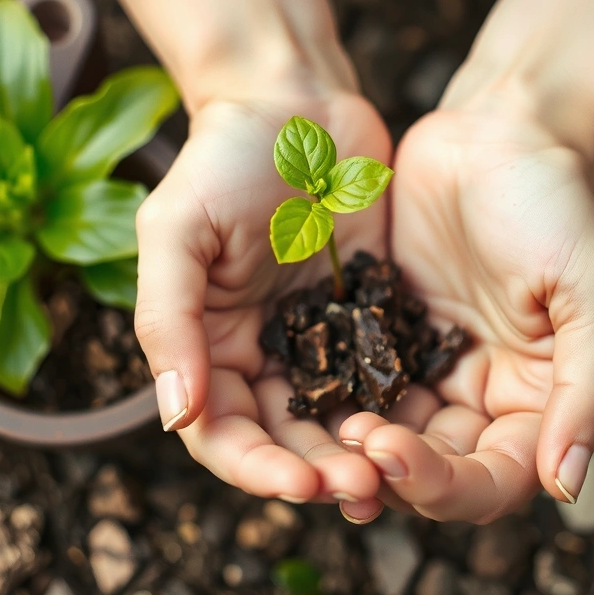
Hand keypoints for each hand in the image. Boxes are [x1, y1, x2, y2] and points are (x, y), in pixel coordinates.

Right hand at [135, 81, 390, 520]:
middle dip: (316, 471)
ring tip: (394, 472)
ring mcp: (319, 342)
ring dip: (360, 454)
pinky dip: (397, 410)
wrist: (296, 104)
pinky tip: (425, 428)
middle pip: (284, 440)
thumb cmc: (223, 159)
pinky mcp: (369, 321)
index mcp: (209, 345)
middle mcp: (263, 355)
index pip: (222, 432)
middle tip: (360, 489)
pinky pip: (383, 378)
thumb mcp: (177, 231)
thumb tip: (175, 416)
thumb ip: (168, 320)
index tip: (298, 482)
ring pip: (337, 422)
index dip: (255, 467)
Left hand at [340, 99, 593, 521]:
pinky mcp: (385, 333)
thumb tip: (569, 488)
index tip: (387, 448)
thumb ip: (589, 389)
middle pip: (434, 472)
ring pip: (388, 438)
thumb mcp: (590, 291)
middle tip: (341, 447)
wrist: (496, 130)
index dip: (443, 484)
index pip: (493, 480)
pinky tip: (294, 399)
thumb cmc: (555, 203)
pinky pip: (354, 383)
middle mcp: (479, 396)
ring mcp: (427, 366)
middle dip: (386, 474)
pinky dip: (329, 400)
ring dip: (349, 452)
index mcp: (535, 403)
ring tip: (308, 439)